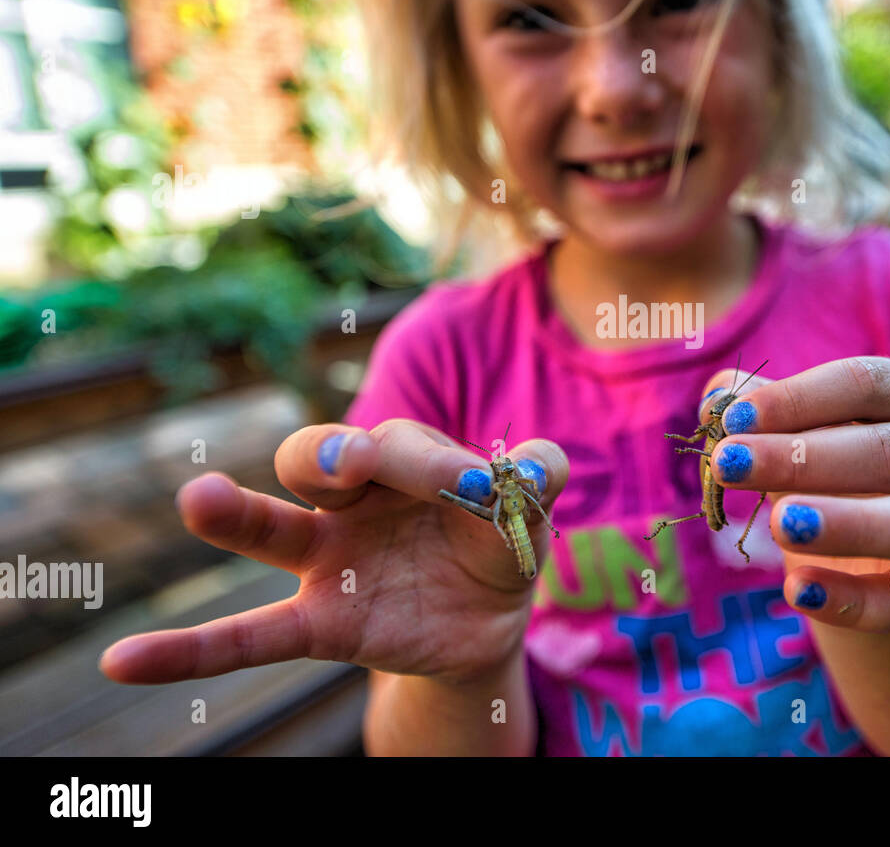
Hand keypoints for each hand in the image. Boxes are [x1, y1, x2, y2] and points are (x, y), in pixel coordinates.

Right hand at [98, 420, 567, 683]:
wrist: (484, 618)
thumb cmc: (496, 543)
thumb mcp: (527, 513)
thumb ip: (536, 481)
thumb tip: (545, 463)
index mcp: (404, 461)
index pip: (400, 444)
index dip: (427, 460)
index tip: (469, 486)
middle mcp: (355, 500)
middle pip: (318, 460)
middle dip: (327, 455)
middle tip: (345, 464)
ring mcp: (329, 560)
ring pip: (273, 528)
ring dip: (235, 513)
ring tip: (199, 499)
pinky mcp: (320, 622)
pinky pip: (250, 635)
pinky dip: (190, 650)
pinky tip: (125, 663)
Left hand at [698, 357, 889, 629]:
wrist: (881, 564)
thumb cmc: (835, 479)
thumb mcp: (801, 440)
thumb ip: (761, 416)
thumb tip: (716, 398)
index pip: (867, 383)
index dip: (800, 398)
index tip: (734, 419)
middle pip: (888, 450)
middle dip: (803, 458)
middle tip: (730, 466)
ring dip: (848, 523)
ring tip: (779, 525)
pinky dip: (857, 601)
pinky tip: (799, 592)